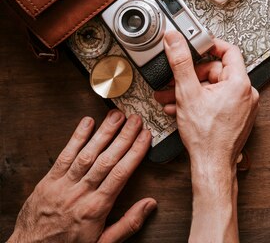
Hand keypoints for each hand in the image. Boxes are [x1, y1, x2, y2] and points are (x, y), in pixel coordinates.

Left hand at [9, 111, 155, 242]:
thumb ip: (128, 224)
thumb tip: (150, 204)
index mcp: (96, 208)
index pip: (121, 173)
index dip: (135, 152)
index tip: (146, 137)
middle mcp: (80, 194)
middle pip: (106, 159)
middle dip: (123, 137)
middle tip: (136, 120)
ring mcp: (63, 185)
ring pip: (87, 154)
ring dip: (103, 133)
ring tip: (116, 116)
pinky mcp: (48, 181)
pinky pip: (64, 156)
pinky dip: (76, 138)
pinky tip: (86, 124)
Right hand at [154, 32, 258, 169]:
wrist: (212, 165)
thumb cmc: (206, 137)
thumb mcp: (187, 93)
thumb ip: (180, 62)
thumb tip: (175, 41)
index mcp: (240, 84)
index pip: (229, 51)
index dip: (210, 46)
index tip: (197, 46)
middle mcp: (247, 94)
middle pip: (218, 71)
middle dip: (192, 77)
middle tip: (174, 82)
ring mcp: (244, 106)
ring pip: (215, 89)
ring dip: (192, 91)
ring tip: (172, 98)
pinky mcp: (238, 117)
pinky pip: (219, 101)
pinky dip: (202, 102)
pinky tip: (183, 109)